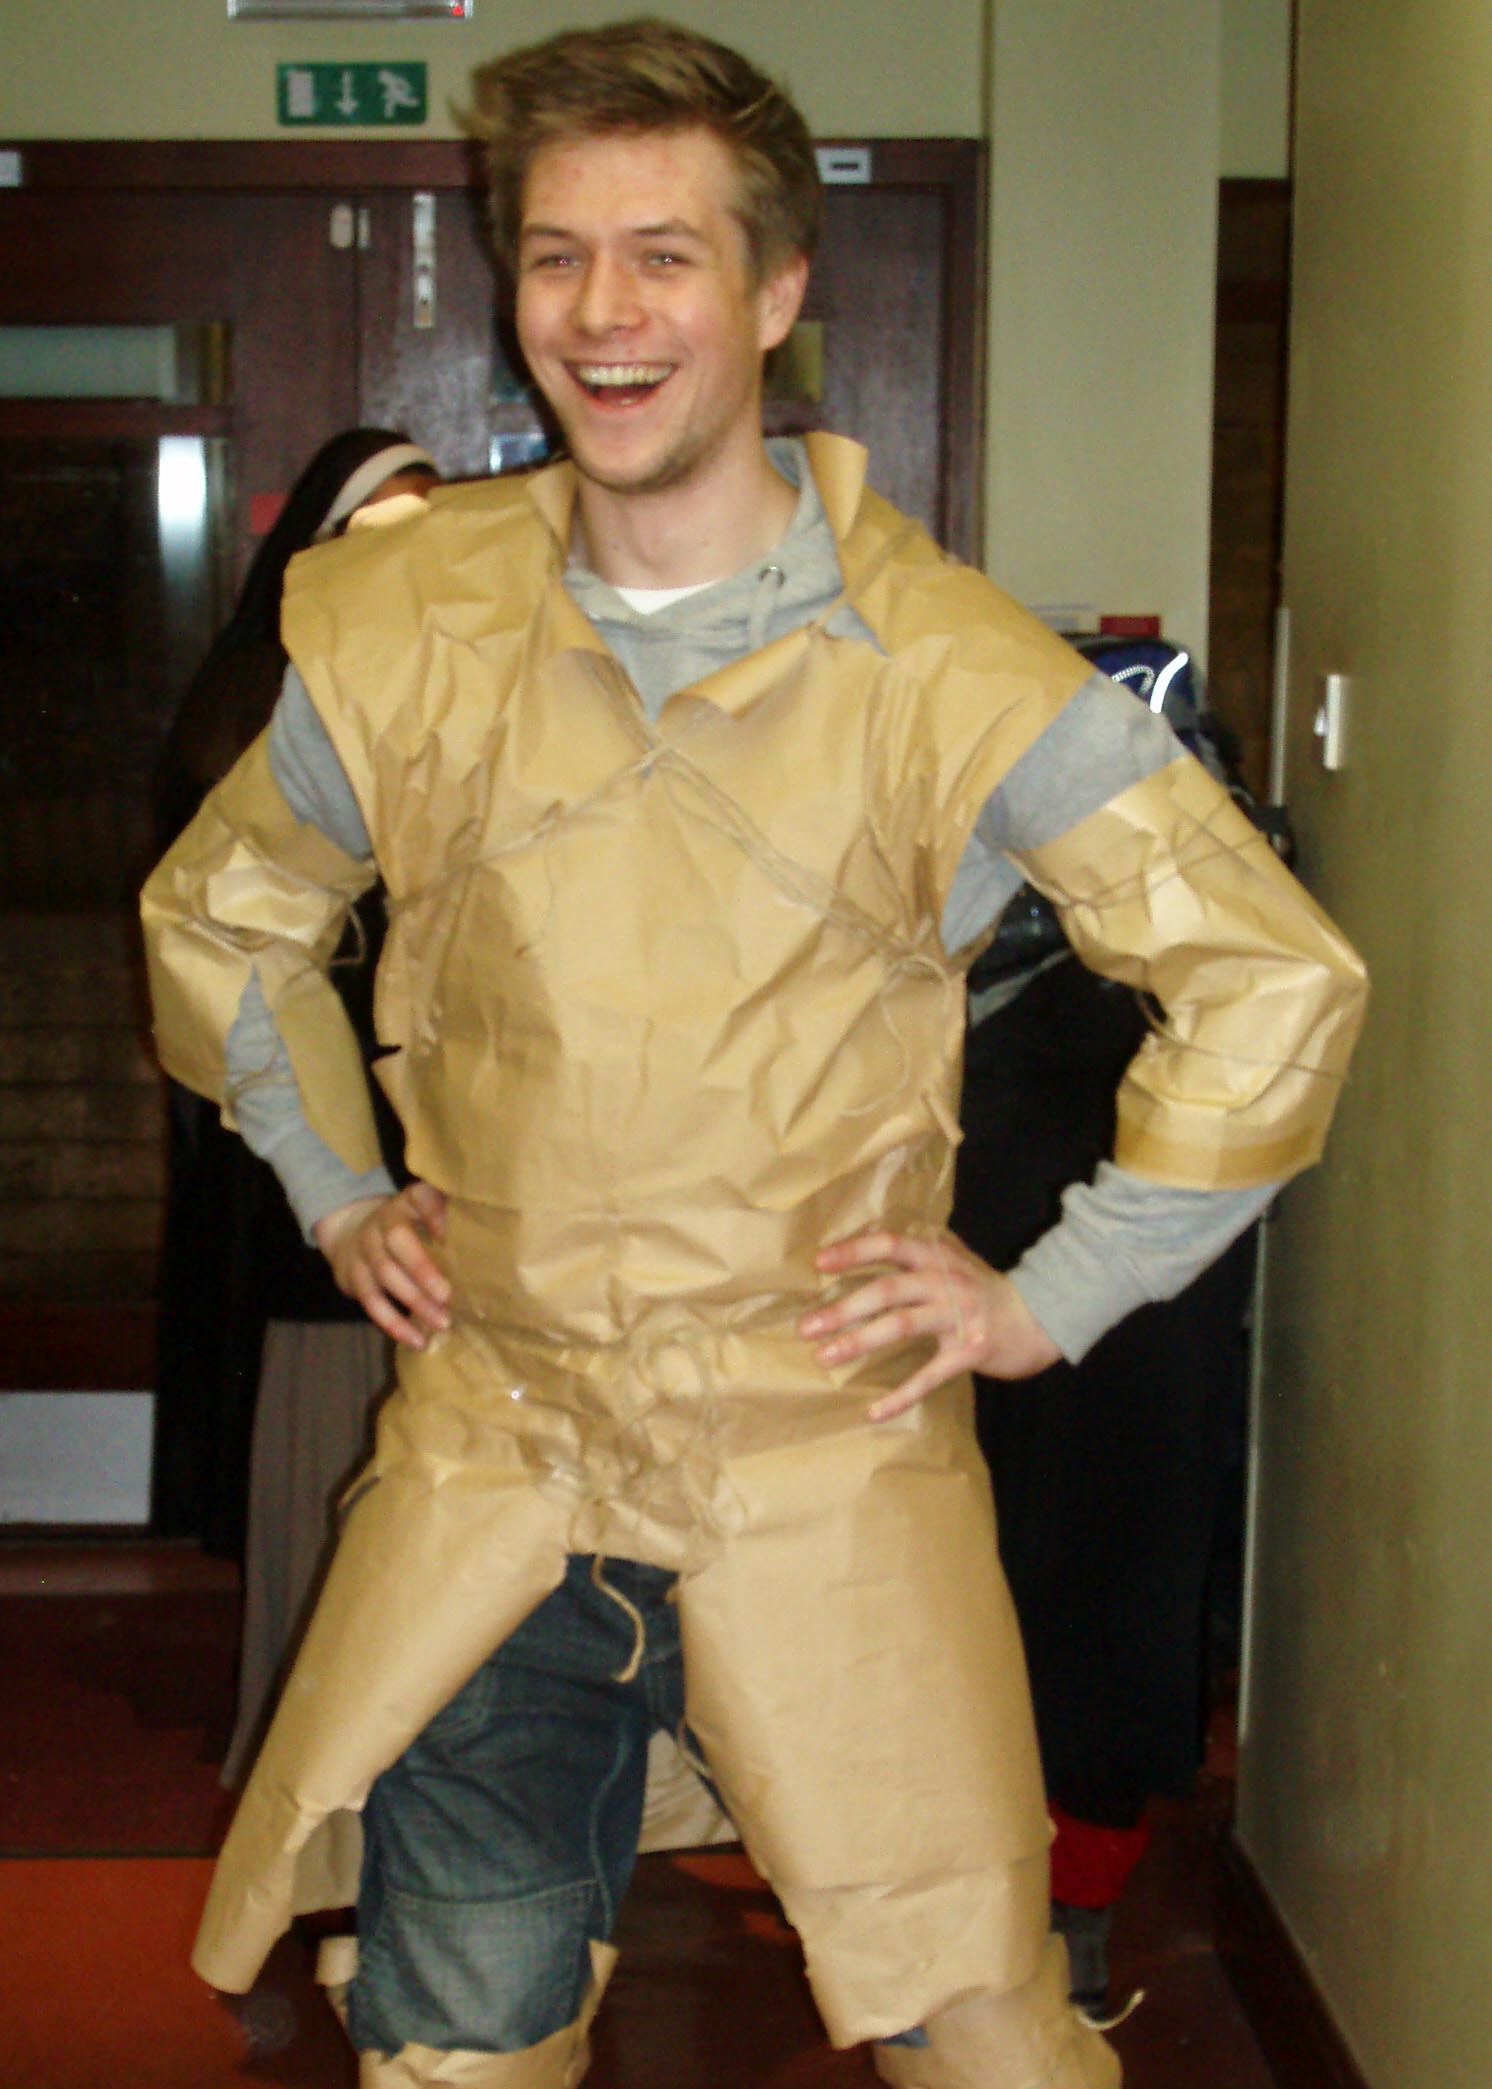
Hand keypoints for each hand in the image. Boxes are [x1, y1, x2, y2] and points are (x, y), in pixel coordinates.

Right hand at [314, 1180, 450, 1349]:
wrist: (350, 1231)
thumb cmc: (408, 1227)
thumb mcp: (422, 1214)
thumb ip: (450, 1221)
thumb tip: (496, 1242)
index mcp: (407, 1202)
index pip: (419, 1196)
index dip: (434, 1212)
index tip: (450, 1233)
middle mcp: (383, 1221)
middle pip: (399, 1240)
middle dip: (423, 1269)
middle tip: (448, 1295)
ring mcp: (365, 1249)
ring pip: (386, 1274)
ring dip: (415, 1301)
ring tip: (442, 1322)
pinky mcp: (354, 1277)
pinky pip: (372, 1303)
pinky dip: (394, 1324)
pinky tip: (417, 1340)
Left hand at [798, 1229, 1061, 1420]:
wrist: (1042, 1317)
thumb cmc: (987, 1288)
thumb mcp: (958, 1258)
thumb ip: (923, 1249)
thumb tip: (875, 1240)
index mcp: (938, 1257)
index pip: (890, 1245)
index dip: (854, 1252)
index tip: (819, 1263)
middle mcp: (945, 1281)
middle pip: (887, 1289)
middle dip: (843, 1308)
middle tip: (806, 1327)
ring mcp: (958, 1316)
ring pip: (901, 1325)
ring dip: (858, 1342)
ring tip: (824, 1357)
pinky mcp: (969, 1351)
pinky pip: (929, 1375)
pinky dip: (901, 1395)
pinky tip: (875, 1411)